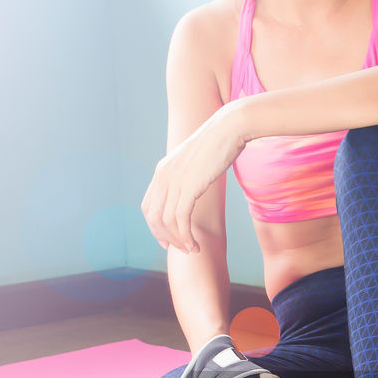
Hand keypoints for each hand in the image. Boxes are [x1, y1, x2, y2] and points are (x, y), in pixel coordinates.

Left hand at [142, 102, 248, 253]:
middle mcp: (163, 176)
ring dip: (178, 241)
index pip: (148, 206)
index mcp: (162, 170)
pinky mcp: (189, 186)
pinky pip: (180, 219)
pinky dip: (185, 236)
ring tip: (192, 249)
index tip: (168, 239)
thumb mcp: (196, 161)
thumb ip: (188, 175)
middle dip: (164, 238)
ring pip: (166, 222)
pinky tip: (195, 245)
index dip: (154, 227)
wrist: (230, 127)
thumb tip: (193, 185)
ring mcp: (174, 181)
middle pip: (152, 217)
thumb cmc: (219, 143)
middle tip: (179, 249)